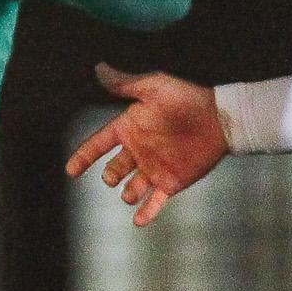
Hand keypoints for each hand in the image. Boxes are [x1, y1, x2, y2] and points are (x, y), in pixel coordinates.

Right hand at [65, 64, 230, 226]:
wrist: (220, 119)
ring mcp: (154, 168)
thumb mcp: (155, 88)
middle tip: (113, 176)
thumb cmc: (187, 99)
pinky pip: (154, 202)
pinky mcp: (171, 183)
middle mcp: (138, 150)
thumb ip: (126, 84)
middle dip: (110, 175)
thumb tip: (99, 69)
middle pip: (114, 169)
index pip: (99, 144)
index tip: (71, 169)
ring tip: (130, 194)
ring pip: (131, 188)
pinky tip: (138, 221)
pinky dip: (145, 213)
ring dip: (128, 194)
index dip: (84, 156)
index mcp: (129, 128)